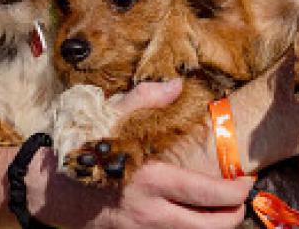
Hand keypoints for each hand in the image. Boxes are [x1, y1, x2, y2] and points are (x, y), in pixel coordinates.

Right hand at [31, 78, 250, 227]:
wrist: (50, 188)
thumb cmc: (84, 147)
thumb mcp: (112, 115)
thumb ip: (148, 98)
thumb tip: (177, 84)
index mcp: (151, 178)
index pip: (206, 194)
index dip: (235, 193)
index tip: (247, 183)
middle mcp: (149, 211)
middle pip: (206, 227)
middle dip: (232, 218)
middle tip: (242, 203)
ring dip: (212, 228)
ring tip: (224, 214)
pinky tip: (195, 219)